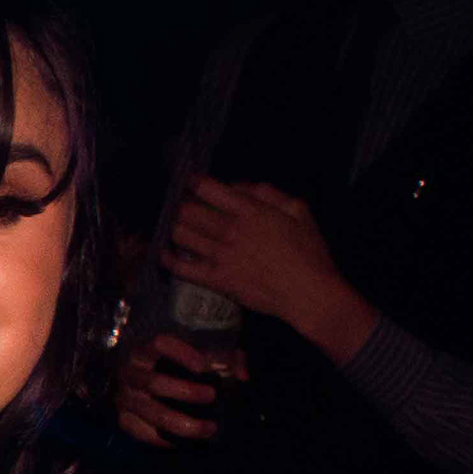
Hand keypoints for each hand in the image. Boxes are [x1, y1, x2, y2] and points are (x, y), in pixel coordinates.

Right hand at [111, 328, 236, 445]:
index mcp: (148, 349)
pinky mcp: (122, 417)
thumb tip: (241, 375)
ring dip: (181, 422)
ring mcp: (124, 396)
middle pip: (153, 382)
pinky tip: (182, 442)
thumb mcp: (200, 353)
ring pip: (150, 411)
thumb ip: (223, 358)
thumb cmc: (175, 362)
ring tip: (209, 428)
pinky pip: (139, 431)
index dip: (181, 354)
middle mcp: (130, 372)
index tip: (203, 367)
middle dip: (184, 391)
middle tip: (212, 396)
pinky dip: (161, 439)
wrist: (138, 377)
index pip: (159, 344)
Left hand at [160, 180, 353, 342]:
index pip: (210, 190)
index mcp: (251, 211)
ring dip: (174, 228)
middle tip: (178, 206)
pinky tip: (163, 254)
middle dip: (180, 206)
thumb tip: (241, 187)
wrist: (307, 292)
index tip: (187, 182)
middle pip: (190, 212)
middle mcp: (231, 230)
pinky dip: (170, 260)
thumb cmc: (309, 251)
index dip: (194, 183)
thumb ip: (270, 194)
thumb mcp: (299, 211)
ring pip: (183, 236)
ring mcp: (222, 256)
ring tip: (172, 225)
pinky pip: (184, 268)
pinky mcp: (217, 279)